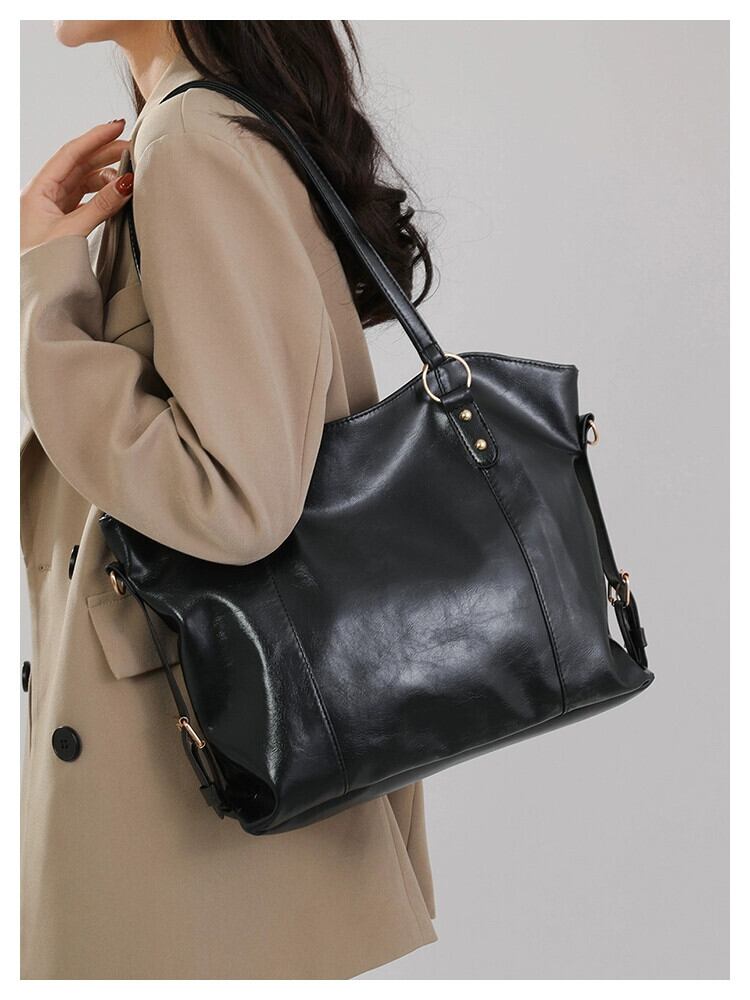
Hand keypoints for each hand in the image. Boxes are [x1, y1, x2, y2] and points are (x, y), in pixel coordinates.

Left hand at [21, 119, 132, 252]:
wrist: (26, 291)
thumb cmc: (38, 264)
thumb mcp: (71, 232)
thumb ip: (100, 207)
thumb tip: (125, 185)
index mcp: (37, 190)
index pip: (70, 154)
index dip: (95, 138)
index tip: (118, 127)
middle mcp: (42, 194)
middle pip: (77, 164)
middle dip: (104, 154)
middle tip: (132, 150)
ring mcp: (51, 207)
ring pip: (82, 181)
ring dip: (105, 175)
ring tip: (128, 176)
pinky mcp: (60, 222)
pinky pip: (83, 199)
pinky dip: (101, 194)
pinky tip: (115, 194)